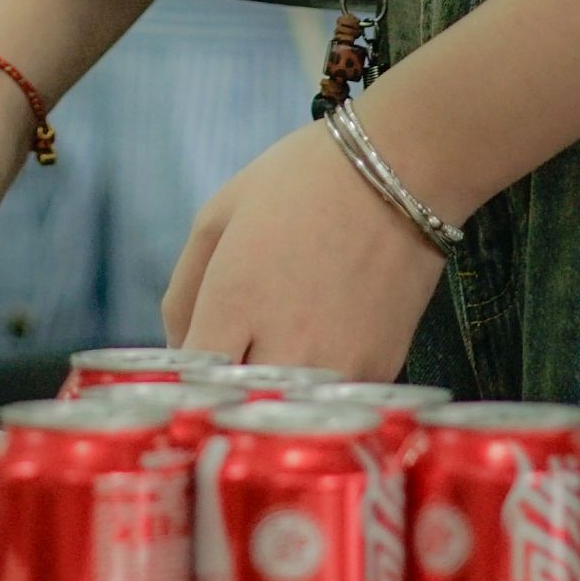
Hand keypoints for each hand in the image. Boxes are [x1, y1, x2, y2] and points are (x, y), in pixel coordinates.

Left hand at [163, 121, 444, 379]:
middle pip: (240, 407)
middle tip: (236, 362)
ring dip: (274, 397)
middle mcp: (284, 343)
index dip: (189, 381)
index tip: (194, 369)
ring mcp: (336, 364)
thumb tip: (178, 352)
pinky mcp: (379, 372)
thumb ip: (184, 292)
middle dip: (231, 393)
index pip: (195, 380)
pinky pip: (331, 399)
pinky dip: (318, 387)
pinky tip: (322, 345)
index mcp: (235, 300)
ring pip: (288, 411)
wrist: (401, 170)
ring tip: (279, 352)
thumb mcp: (218, 215)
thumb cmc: (300, 181)